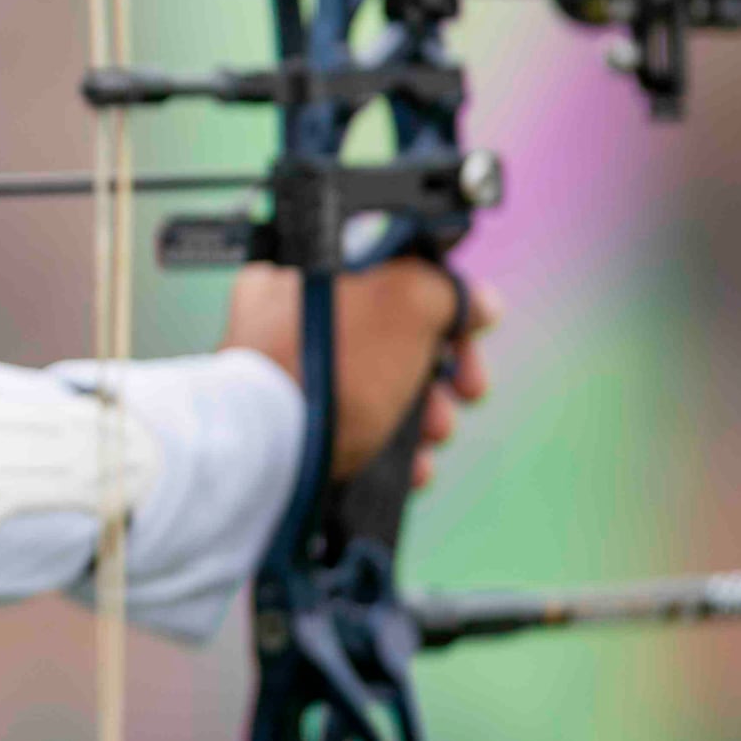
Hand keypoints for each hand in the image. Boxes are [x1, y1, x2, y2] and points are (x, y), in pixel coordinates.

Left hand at [219, 260, 499, 485]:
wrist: (266, 451)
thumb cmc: (329, 369)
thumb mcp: (405, 302)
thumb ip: (444, 290)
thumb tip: (474, 303)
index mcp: (305, 273)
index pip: (390, 277)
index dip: (441, 305)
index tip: (470, 333)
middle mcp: (289, 320)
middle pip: (391, 338)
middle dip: (442, 372)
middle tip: (466, 392)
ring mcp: (286, 378)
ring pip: (378, 390)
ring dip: (426, 417)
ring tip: (434, 437)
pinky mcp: (292, 430)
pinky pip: (353, 431)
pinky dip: (391, 449)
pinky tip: (412, 467)